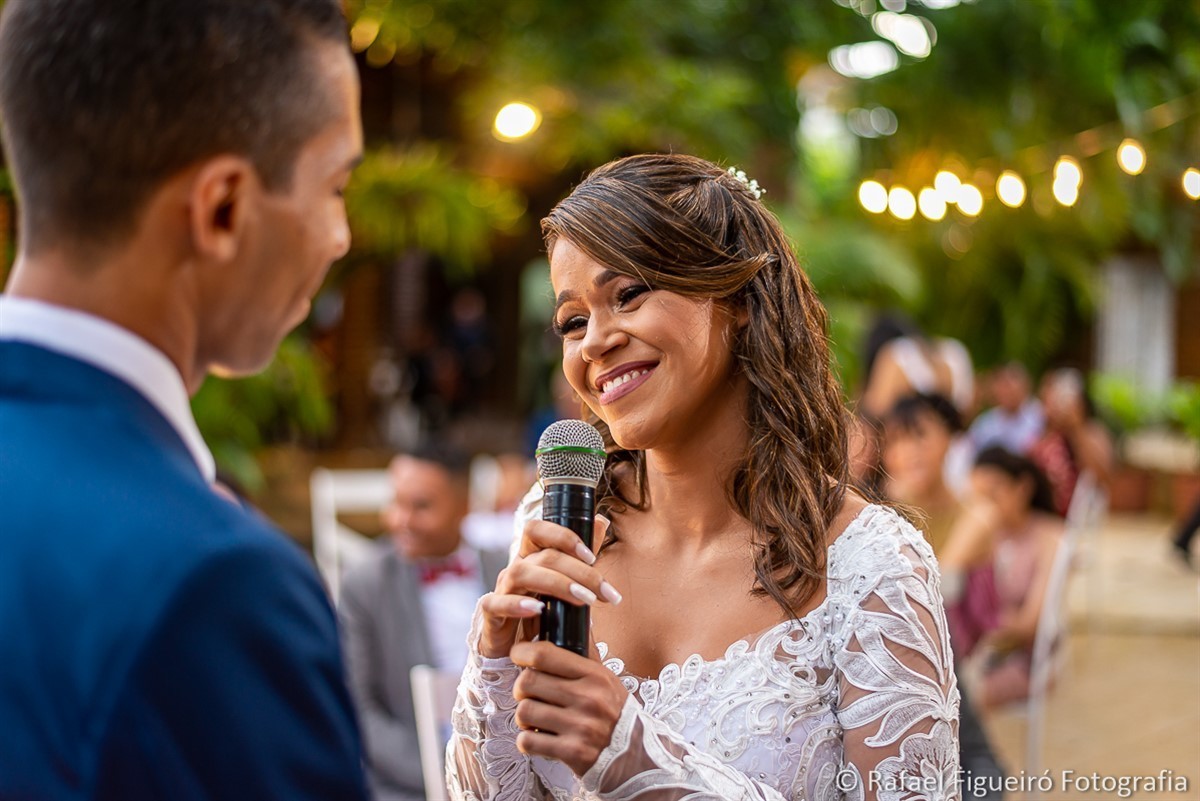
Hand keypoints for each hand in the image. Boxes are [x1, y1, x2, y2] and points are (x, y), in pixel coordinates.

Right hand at [478, 515, 617, 658]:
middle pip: (542, 556)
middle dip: (579, 572)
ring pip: (520, 573)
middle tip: (603, 592)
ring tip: (583, 600)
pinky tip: (538, 610)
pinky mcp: (491, 614)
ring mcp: (502, 589)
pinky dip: (516, 604)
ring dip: (556, 584)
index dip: (564, 536)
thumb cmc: (543, 612)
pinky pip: (497, 603)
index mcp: (531, 557)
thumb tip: (600, 521)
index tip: (592, 557)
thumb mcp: (566, 584)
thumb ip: (581, 556)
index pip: (537, 530)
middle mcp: (516, 568)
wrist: (518, 648)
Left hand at [510, 639, 627, 775]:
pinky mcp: (572, 753)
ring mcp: (580, 727)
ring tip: (536, 718)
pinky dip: (528, 740)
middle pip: (527, 682)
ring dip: (524, 716)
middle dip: (521, 688)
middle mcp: (588, 699)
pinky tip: (540, 737)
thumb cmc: (616, 713)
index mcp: (595, 675)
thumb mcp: (606, 679)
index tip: (518, 656)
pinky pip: (528, 741)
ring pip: (524, 711)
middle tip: (529, 693)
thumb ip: (585, 654)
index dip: (522, 652)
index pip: (544, 654)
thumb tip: (573, 620)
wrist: (636, 756)